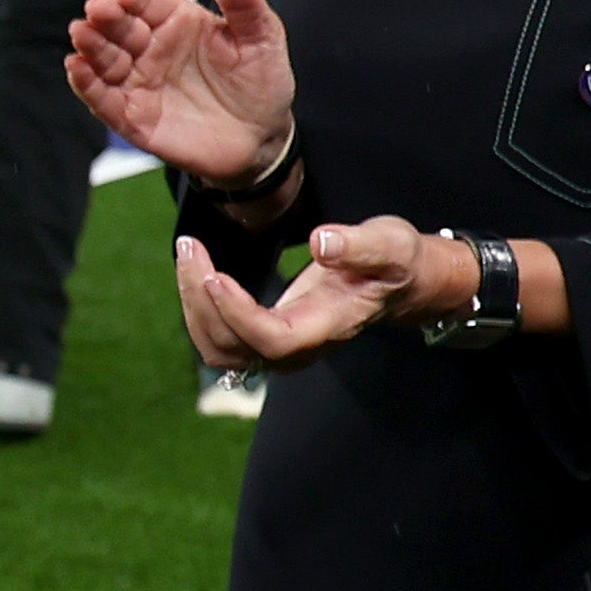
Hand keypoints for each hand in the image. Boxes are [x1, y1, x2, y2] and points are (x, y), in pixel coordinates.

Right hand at [63, 0, 298, 188]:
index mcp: (176, 20)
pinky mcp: (133, 117)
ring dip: (90, 46)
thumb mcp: (262, 37)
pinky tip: (76, 69)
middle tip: (97, 11)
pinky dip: (86, 85)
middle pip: (118, 26)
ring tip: (82, 35)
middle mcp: (151, 47)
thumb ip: (243, 2)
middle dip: (104, 17)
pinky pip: (104, 100)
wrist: (262, 139)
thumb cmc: (260, 82)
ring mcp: (140, 82)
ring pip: (104, 60)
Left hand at [173, 217, 470, 372]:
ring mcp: (280, 345)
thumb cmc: (395, 262)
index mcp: (326, 327)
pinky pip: (220, 337)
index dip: (237, 314)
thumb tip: (320, 242)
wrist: (401, 281)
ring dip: (194, 305)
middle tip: (190, 247)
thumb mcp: (390, 243)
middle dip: (202, 302)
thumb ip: (359, 244)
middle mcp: (298, 347)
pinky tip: (197, 268)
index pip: (272, 339)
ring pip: (220, 349)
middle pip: (234, 348)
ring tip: (189, 253)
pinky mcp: (266, 334)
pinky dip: (200, 307)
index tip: (213, 275)